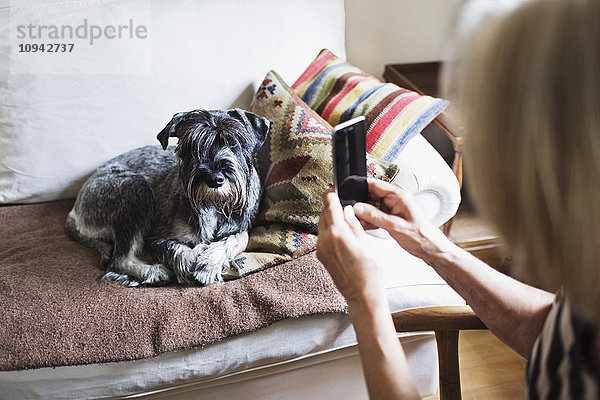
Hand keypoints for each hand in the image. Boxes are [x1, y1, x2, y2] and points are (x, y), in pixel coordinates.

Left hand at [317, 191, 383, 306]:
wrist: (361, 294)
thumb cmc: (369, 272)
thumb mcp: (366, 243)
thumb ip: (354, 224)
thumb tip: (348, 210)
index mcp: (338, 233)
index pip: (330, 206)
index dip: (331, 195)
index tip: (332, 190)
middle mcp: (325, 240)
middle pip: (324, 215)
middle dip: (331, 208)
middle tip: (340, 204)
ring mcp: (321, 249)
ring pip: (322, 226)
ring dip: (330, 220)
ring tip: (343, 220)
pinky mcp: (321, 256)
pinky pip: (322, 237)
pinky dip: (329, 231)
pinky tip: (341, 234)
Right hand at [353, 178, 452, 264]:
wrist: (430, 249)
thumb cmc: (421, 236)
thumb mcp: (394, 226)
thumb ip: (374, 216)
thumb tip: (358, 208)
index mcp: (398, 195)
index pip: (373, 184)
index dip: (359, 187)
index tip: (347, 192)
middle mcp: (395, 199)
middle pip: (369, 195)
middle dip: (359, 204)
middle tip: (351, 213)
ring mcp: (392, 208)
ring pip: (370, 206)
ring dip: (363, 214)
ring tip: (358, 222)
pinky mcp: (390, 217)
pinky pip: (374, 215)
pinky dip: (368, 220)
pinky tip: (365, 226)